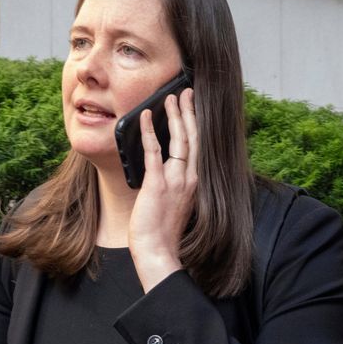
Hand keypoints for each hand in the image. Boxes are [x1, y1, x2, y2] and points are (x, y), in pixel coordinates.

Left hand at [129, 88, 197, 291]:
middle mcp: (189, 178)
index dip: (195, 125)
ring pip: (179, 140)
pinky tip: (145, 116)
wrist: (158, 252)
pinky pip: (154, 151)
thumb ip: (173, 184)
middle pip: (193, 137)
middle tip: (186, 92)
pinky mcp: (158, 184)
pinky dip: (149, 131)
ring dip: (175, 116)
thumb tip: (163, 168)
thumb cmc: (162, 233)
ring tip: (171, 97)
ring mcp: (175, 180)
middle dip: (189, 112)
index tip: (192, 107)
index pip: (197, 147)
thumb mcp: (173, 204)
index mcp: (194, 182)